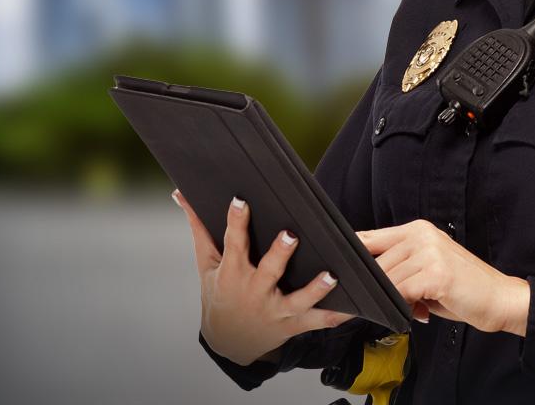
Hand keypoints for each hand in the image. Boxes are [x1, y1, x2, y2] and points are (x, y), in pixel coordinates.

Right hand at [173, 189, 353, 365]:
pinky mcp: (292, 325)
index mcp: (232, 273)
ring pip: (297, 300)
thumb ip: (198, 228)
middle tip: (291, 235)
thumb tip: (179, 193)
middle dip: (280, 254)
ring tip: (331, 276)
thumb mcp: (205, 264)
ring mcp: (275, 311)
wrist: (227, 342)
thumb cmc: (217, 294)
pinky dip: (335, 316)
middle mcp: (254, 291)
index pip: (233, 243)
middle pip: (269, 271)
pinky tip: (354, 308)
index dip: (236, 222)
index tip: (241, 201)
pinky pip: (317, 322)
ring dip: (315, 290)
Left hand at [356, 219, 529, 334]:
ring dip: (393, 299)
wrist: (501, 299)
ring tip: (413, 307)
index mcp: (417, 229)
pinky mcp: (436, 273)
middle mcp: (421, 234)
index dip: (354, 258)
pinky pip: (401, 291)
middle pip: (375, 263)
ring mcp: (429, 252)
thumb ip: (398, 267)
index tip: (343, 273)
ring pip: (387, 279)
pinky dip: (403, 305)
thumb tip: (363, 277)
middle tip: (390, 303)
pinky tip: (418, 311)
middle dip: (376, 287)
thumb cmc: (462, 289)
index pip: (370, 238)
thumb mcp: (426, 269)